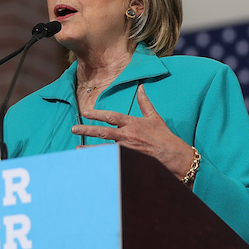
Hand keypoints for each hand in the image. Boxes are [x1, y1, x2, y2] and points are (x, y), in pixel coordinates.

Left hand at [71, 85, 194, 181]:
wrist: (174, 156)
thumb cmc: (164, 136)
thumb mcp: (154, 117)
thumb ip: (144, 102)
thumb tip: (140, 87)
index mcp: (132, 123)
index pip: (111, 117)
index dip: (97, 114)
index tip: (85, 112)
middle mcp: (128, 135)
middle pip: (103, 132)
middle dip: (86, 130)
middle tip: (73, 129)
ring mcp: (127, 149)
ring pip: (104, 148)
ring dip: (90, 149)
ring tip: (76, 148)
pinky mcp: (129, 160)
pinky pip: (112, 159)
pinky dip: (101, 159)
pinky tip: (91, 161)